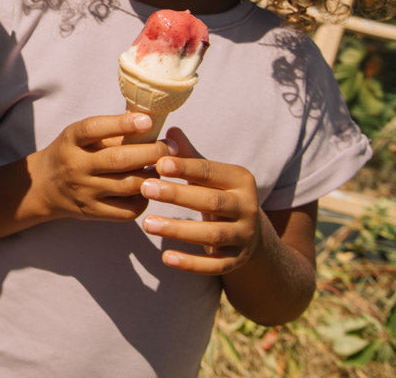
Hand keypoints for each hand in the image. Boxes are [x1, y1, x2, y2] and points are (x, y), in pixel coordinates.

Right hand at [27, 112, 171, 221]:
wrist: (44, 187)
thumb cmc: (71, 153)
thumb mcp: (79, 136)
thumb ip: (109, 131)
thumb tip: (149, 123)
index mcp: (71, 140)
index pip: (94, 128)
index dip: (122, 124)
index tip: (147, 120)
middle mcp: (75, 166)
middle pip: (119, 160)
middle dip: (151, 152)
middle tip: (170, 147)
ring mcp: (84, 192)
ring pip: (128, 185)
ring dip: (152, 176)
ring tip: (164, 167)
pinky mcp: (92, 212)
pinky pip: (127, 210)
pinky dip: (144, 199)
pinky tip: (149, 188)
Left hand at [139, 126, 262, 274]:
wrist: (250, 232)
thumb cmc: (218, 194)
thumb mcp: (210, 175)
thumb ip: (189, 156)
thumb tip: (170, 130)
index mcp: (241, 180)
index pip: (211, 172)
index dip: (186, 168)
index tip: (159, 163)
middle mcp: (248, 208)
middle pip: (211, 202)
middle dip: (177, 195)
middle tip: (145, 188)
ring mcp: (244, 236)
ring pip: (212, 235)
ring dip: (178, 230)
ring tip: (147, 224)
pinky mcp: (237, 260)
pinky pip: (215, 265)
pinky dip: (191, 263)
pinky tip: (166, 258)